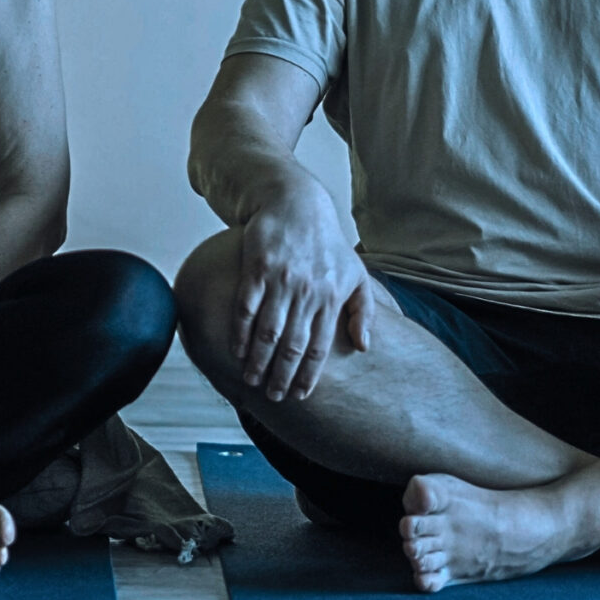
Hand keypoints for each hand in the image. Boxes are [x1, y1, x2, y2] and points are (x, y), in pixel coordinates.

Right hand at [231, 190, 375, 402]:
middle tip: (273, 396)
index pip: (319, 346)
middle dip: (282, 375)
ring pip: (268, 330)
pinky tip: (235, 350)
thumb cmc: (327, 244)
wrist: (295, 203)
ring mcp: (281, 279)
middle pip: (292, 344)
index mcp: (331, 297)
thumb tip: (364, 347)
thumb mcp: (356, 274)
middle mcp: (307, 291)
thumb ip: (363, 312)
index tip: (300, 396)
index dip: (309, 375)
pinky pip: (246, 306)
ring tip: (251, 380)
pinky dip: (239, 331)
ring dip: (258, 360)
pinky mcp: (257, 267)